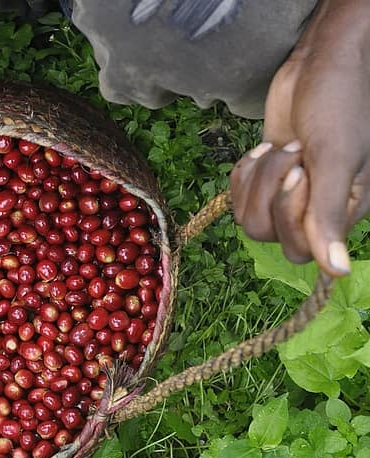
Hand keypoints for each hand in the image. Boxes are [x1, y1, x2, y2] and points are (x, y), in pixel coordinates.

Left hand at [230, 0, 369, 276]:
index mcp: (344, 210)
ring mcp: (288, 193)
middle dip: (269, 192)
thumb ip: (328, 216)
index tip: (300, 172)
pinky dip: (244, 171)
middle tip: (292, 152)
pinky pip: (238, 196)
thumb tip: (338, 272)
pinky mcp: (266, 176)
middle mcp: (315, 208)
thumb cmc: (339, 103)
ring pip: (248, 219)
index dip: (289, 216)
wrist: (322, 61)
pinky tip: (263, 145)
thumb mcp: (335, 158)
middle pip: (267, 235)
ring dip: (257, 179)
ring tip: (279, 146)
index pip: (301, 250)